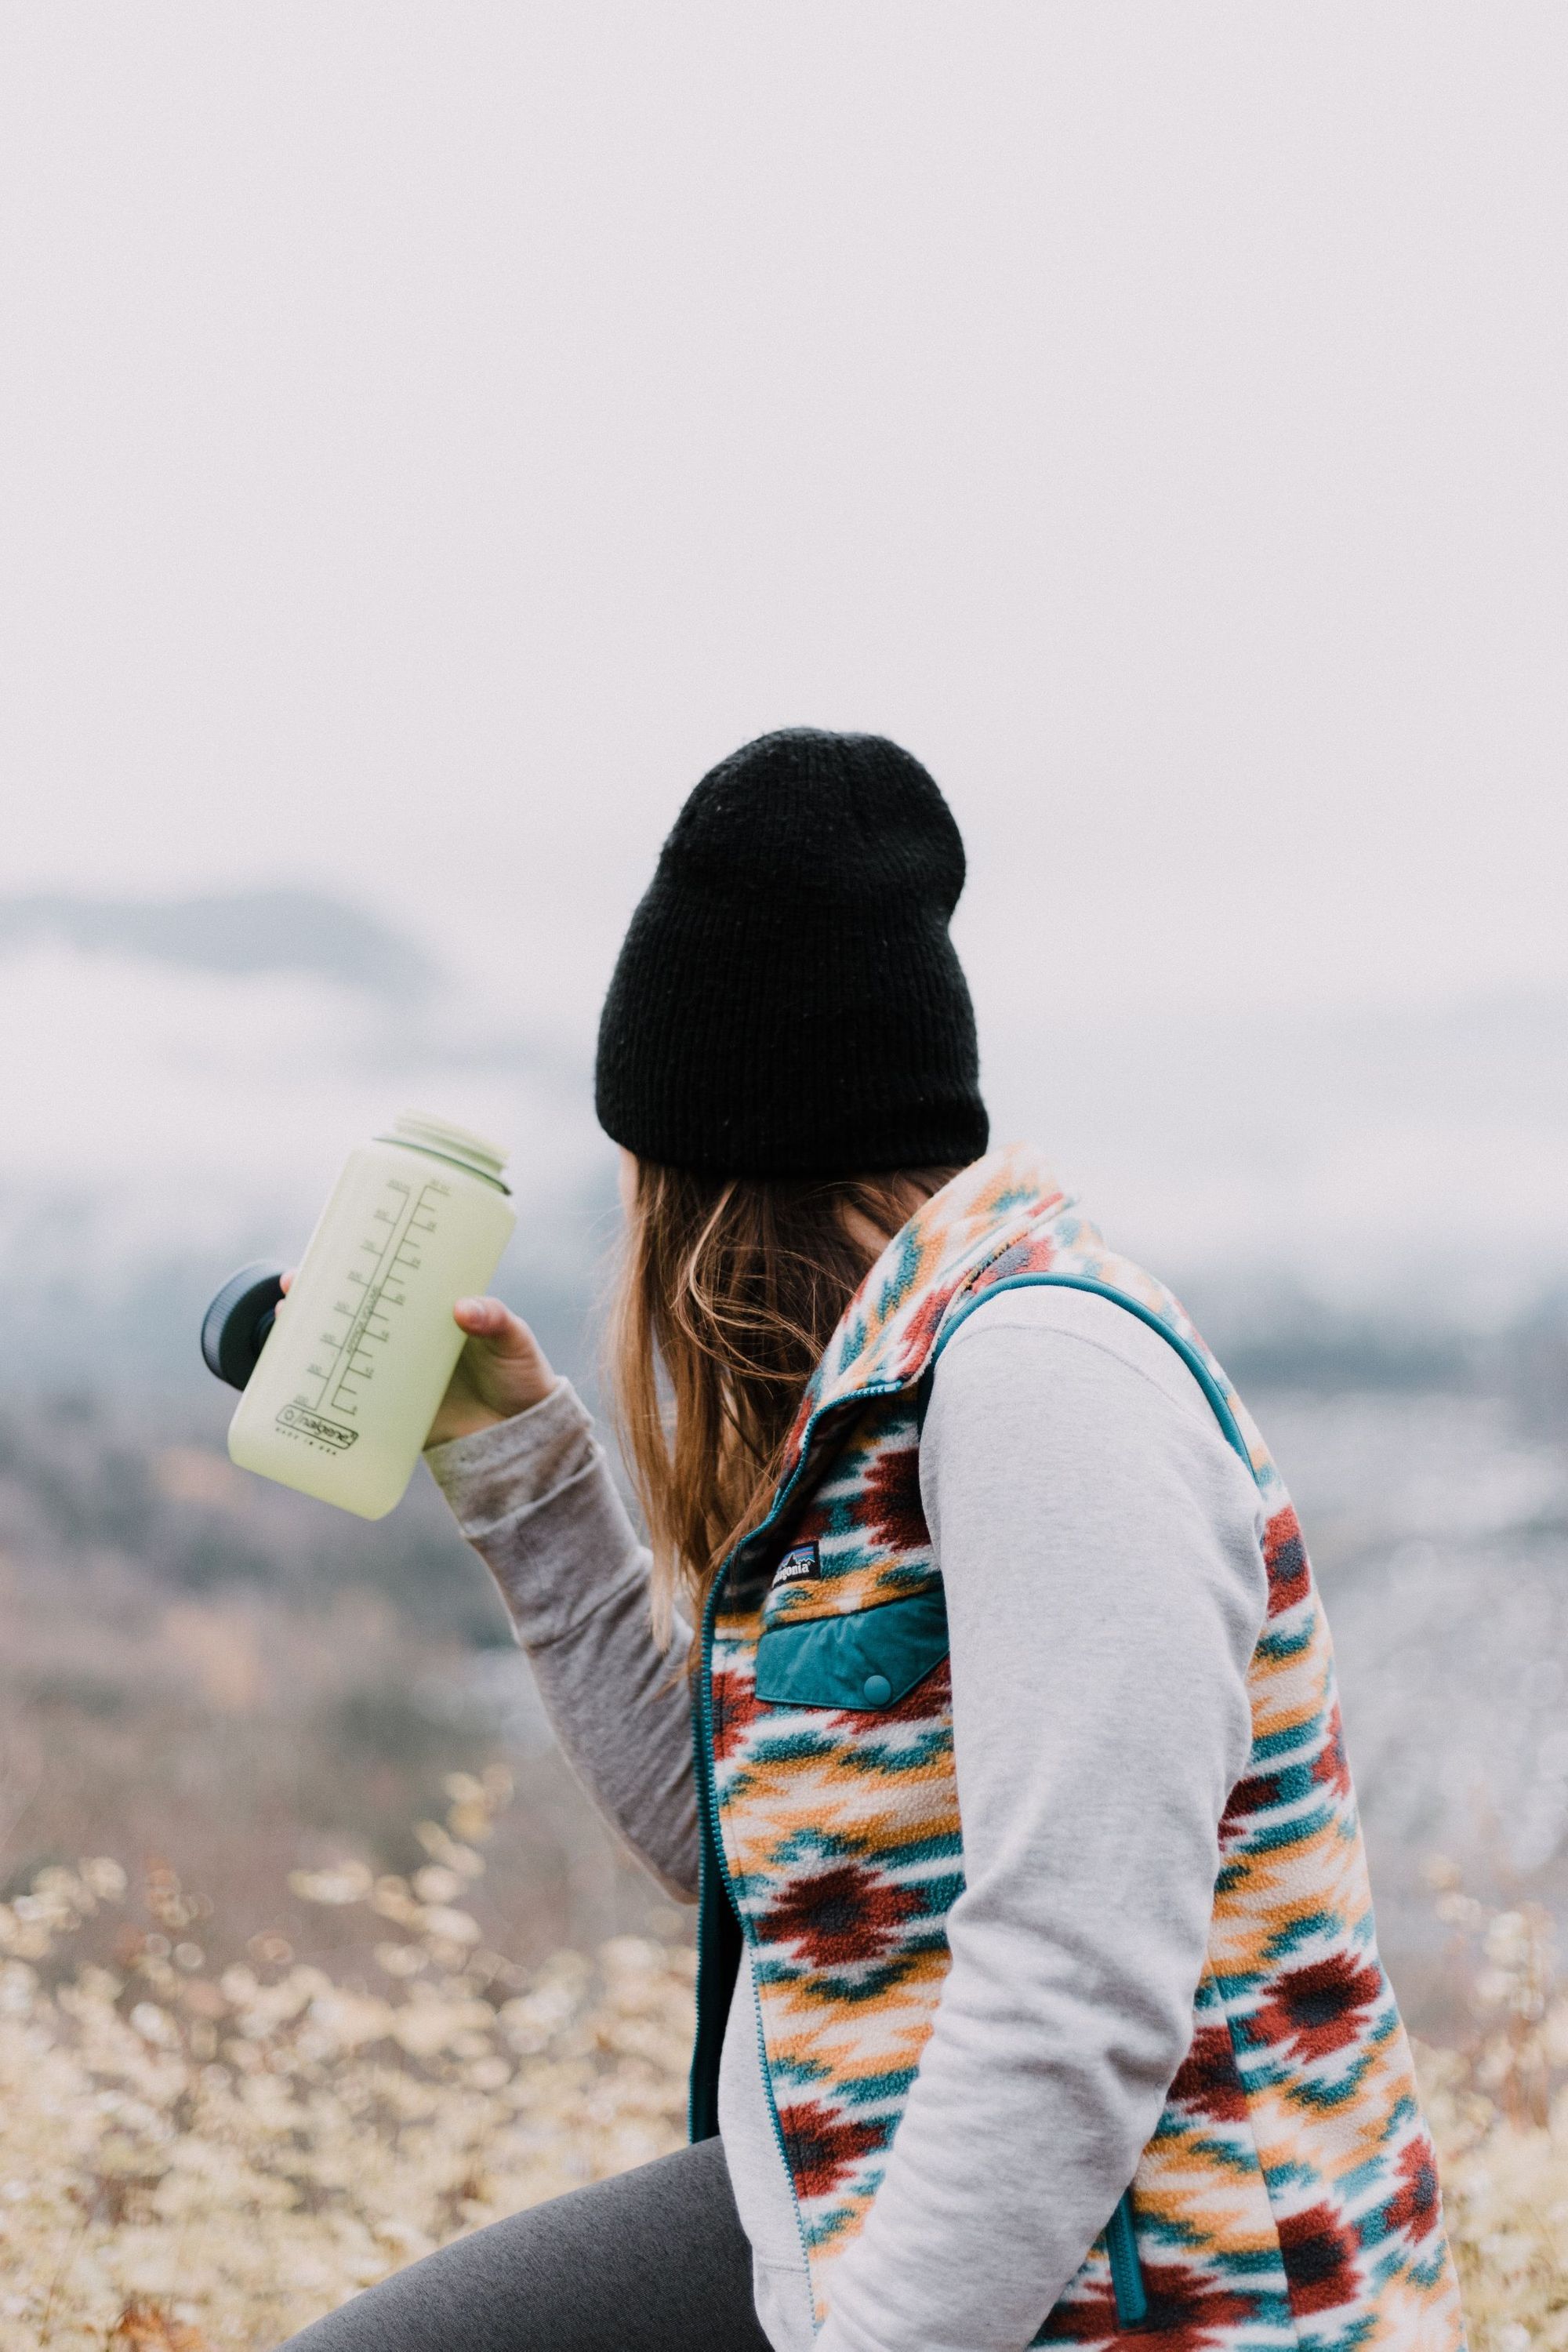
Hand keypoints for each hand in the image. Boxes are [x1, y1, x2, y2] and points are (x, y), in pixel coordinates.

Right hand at [278, 1275, 555, 1444]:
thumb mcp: (514, 1339)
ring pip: (343, 1352)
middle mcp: (406, 1340)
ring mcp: (395, 1375)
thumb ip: (496, 1319)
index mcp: (431, 1312)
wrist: (525, 1436)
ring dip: (308, 1342)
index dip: (351, 1266)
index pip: (386, 1280)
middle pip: (351, 1312)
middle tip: (291, 1292)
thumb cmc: (521, 1374)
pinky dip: (321, 1394)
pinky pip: (350, 1402)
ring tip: (283, 1330)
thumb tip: (463, 1309)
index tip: (322, 1254)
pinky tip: (295, 1387)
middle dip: (315, 1300)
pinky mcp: (392, 1413)